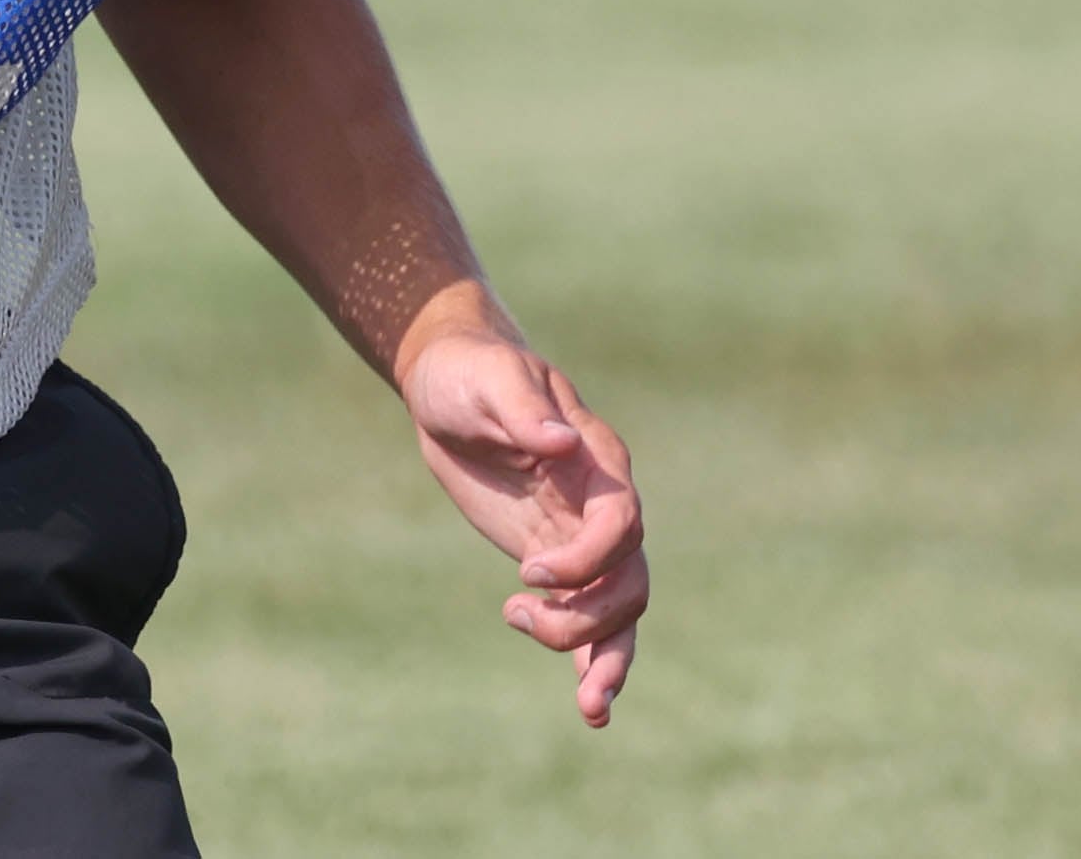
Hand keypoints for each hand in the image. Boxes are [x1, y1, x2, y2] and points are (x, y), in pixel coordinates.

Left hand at [397, 312, 646, 726]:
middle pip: (628, 581)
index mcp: (598, 462)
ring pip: (619, 612)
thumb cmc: (471, 372)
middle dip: (591, 619)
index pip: (621, 524)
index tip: (528, 572)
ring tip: (584, 702)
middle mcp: (601, 506)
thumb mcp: (490, 379)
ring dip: (605, 657)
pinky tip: (592, 709)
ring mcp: (581, 539)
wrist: (452, 384)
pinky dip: (595, 662)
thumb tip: (562, 442)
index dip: (586, 559)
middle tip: (519, 616)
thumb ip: (525, 410)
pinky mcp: (556, 563)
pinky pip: (590, 619)